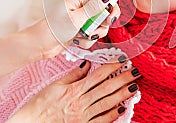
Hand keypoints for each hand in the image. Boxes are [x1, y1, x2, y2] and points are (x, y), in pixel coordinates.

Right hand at [8, 56, 140, 122]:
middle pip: (107, 87)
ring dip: (122, 94)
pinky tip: (122, 107)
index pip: (98, 75)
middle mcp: (81, 102)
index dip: (112, 66)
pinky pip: (101, 121)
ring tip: (134, 86)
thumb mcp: (54, 86)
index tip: (122, 60)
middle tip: (136, 72)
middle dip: (123, 78)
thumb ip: (72, 75)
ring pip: (107, 103)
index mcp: (74, 90)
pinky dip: (112, 114)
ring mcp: (83, 116)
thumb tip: (86, 64)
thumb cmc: (39, 105)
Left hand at [47, 0, 123, 48]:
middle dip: (109, 14)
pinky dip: (89, 39)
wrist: (40, 45)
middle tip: (108, 20)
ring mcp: (83, 16)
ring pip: (102, 20)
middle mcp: (82, 3)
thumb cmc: (51, 29)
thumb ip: (93, 8)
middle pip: (105, 2)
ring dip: (97, 30)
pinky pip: (95, 32)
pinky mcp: (83, 28)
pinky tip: (78, 41)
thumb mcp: (75, 19)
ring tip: (86, 34)